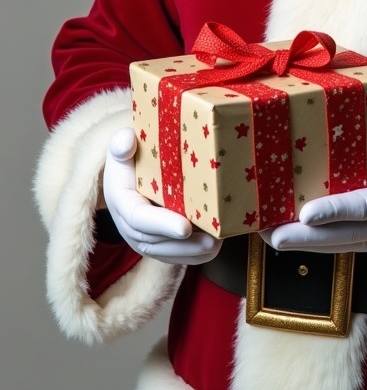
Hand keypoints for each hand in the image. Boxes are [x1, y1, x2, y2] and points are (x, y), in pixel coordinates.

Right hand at [102, 127, 220, 264]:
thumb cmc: (128, 158)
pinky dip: (192, 255)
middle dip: (184, 245)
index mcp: (122, 202)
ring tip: (217, 245)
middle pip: (155, 242)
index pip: (139, 218)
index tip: (185, 228)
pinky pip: (172, 254)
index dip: (162, 224)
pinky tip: (212, 248)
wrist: (125, 173)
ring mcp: (142, 237)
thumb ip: (122, 145)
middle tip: (212, 240)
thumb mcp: (121, 147)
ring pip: (165, 253)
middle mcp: (129, 226)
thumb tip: (127, 140)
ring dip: (192, 253)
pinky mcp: (155, 242)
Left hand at [261, 95, 366, 253]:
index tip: (304, 213)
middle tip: (269, 236)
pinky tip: (298, 235)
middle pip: (345, 237)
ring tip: (270, 237)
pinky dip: (323, 242)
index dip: (334, 211)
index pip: (365, 208)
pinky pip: (350, 244)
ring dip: (308, 244)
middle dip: (306, 238)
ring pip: (343, 246)